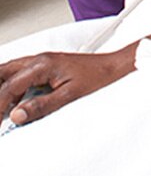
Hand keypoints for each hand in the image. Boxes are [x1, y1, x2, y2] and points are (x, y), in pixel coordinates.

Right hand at [0, 48, 134, 125]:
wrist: (114, 68)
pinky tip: (14, 106)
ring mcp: (42, 62)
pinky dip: (13, 91)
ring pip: (10, 73)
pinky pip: (20, 77)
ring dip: (3, 90)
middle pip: (3, 72)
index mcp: (43, 64)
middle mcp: (39, 59)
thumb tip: (16, 115)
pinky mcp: (46, 68)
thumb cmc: (97, 77)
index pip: (9, 86)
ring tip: (3, 111)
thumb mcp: (69, 96)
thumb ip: (41, 106)